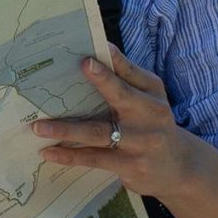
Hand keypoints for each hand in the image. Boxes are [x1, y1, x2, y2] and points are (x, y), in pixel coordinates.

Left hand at [32, 44, 198, 201]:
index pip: (130, 74)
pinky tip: (49, 152)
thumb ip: (127, 76)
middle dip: (100, 84)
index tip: (87, 58)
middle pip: (120, 97)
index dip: (110, 65)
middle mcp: (149, 115)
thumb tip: (101, 49)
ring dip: (67, 130)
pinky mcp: (130, 166)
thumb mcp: (150, 98)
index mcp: (152, 93)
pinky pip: (95, 159)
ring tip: (39, 127)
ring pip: (99, 133)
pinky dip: (70, 155)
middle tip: (74, 74)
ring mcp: (140, 144)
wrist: (179, 168)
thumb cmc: (153, 124)